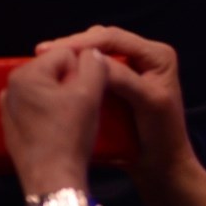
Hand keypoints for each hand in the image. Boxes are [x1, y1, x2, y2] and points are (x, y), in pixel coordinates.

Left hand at [1, 46, 106, 194]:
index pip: (65, 54)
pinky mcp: (12, 127)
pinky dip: (51, 115)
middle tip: (83, 108)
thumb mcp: (89, 95)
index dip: (84, 71)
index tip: (90, 94)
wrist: (52, 180)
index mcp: (25, 73)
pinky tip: (61, 130)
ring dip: (63, 100)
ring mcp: (9, 108)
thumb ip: (94, 65)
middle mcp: (10, 86)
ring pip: (47, 91)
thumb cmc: (69, 135)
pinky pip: (38, 109)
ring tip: (74, 121)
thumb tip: (92, 52)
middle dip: (72, 84)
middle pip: (54, 72)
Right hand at [39, 26, 193, 178]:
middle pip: (102, 40)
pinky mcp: (118, 82)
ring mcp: (131, 68)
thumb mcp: (149, 102)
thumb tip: (91, 59)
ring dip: (72, 54)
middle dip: (73, 45)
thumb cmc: (163, 136)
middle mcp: (144, 56)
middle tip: (43, 52)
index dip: (81, 42)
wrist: (163, 166)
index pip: (113, 38)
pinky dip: (76, 67)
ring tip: (47, 59)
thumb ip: (123, 78)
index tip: (52, 49)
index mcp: (156, 55)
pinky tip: (60, 71)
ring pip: (95, 51)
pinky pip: (93, 67)